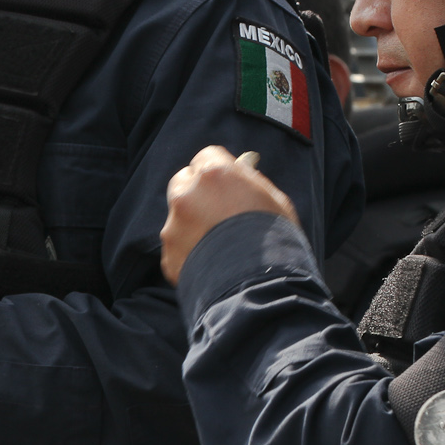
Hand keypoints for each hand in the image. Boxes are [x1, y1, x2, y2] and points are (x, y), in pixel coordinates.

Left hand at [161, 146, 298, 284]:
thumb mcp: (274, 199)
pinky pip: (178, 248)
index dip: (218, 170)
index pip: (206, 157)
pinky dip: (191, 253)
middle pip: (183, 182)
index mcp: (214, 174)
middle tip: (219, 211)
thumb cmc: (276, 239)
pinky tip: (213, 264)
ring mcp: (173, 226)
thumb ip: (251, 180)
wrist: (261, 287)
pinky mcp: (168, 256)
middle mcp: (186, 195)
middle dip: (197, 192)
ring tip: (220, 245)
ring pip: (178, 217)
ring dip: (193, 224)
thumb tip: (243, 167)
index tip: (227, 182)